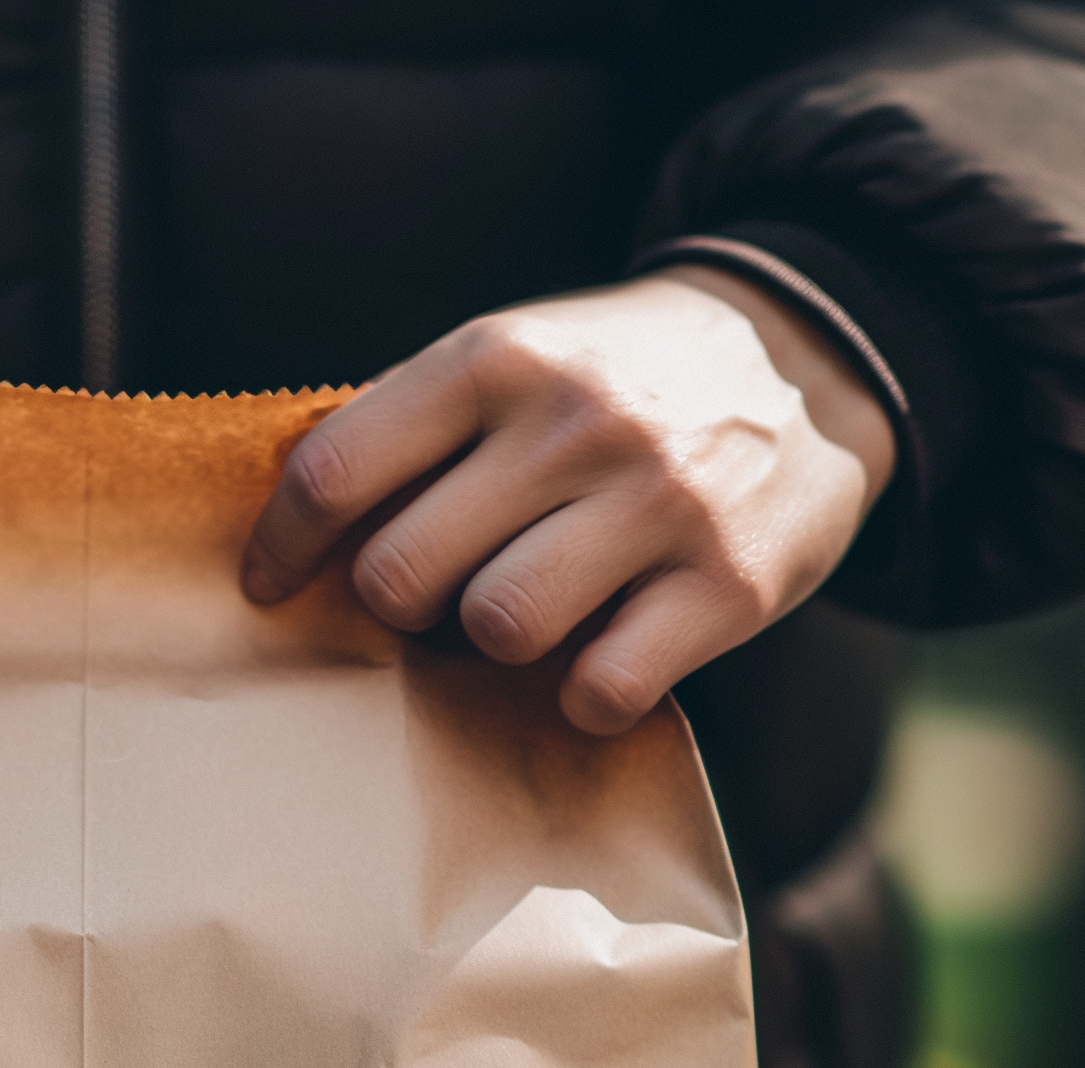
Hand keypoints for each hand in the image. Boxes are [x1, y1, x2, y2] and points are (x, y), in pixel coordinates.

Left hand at [241, 268, 895, 732]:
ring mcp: (658, 503)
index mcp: (496, 359)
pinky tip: (602, 655)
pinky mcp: (729, 586)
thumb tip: (288, 535)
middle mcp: (574, 423)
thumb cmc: (617, 383)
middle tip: (440, 591)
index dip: (283, 546)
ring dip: (493, 642)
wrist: (815, 356)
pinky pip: (599, 688)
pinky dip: (586, 693)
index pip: (335, 471)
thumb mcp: (516, 357)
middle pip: (402, 575)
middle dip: (401, 603)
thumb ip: (413, 430)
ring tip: (532, 609)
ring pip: (496, 631)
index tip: (269, 586)